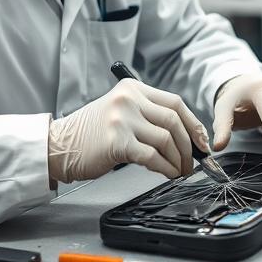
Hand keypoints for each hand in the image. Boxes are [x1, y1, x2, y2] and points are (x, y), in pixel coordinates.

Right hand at [48, 79, 210, 181]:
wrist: (59, 146)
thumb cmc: (91, 133)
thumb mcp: (120, 112)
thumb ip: (148, 115)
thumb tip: (184, 135)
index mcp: (132, 88)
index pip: (175, 102)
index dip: (193, 123)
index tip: (202, 140)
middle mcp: (128, 100)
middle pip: (174, 120)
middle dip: (189, 144)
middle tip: (193, 160)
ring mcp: (122, 119)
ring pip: (166, 139)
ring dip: (178, 158)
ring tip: (180, 169)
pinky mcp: (117, 142)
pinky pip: (152, 156)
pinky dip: (165, 167)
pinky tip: (167, 172)